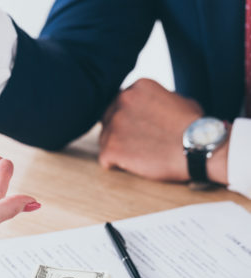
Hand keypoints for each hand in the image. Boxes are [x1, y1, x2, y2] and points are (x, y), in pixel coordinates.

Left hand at [99, 78, 217, 181]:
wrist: (198, 148)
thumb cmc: (194, 127)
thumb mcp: (178, 99)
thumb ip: (156, 99)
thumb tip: (147, 105)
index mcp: (137, 87)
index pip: (120, 103)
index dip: (129, 118)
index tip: (140, 128)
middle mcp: (122, 100)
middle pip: (108, 118)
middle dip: (119, 131)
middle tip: (136, 144)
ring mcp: (114, 123)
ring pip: (105, 138)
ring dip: (117, 148)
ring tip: (139, 155)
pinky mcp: (110, 147)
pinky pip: (104, 158)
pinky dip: (115, 164)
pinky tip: (133, 165)